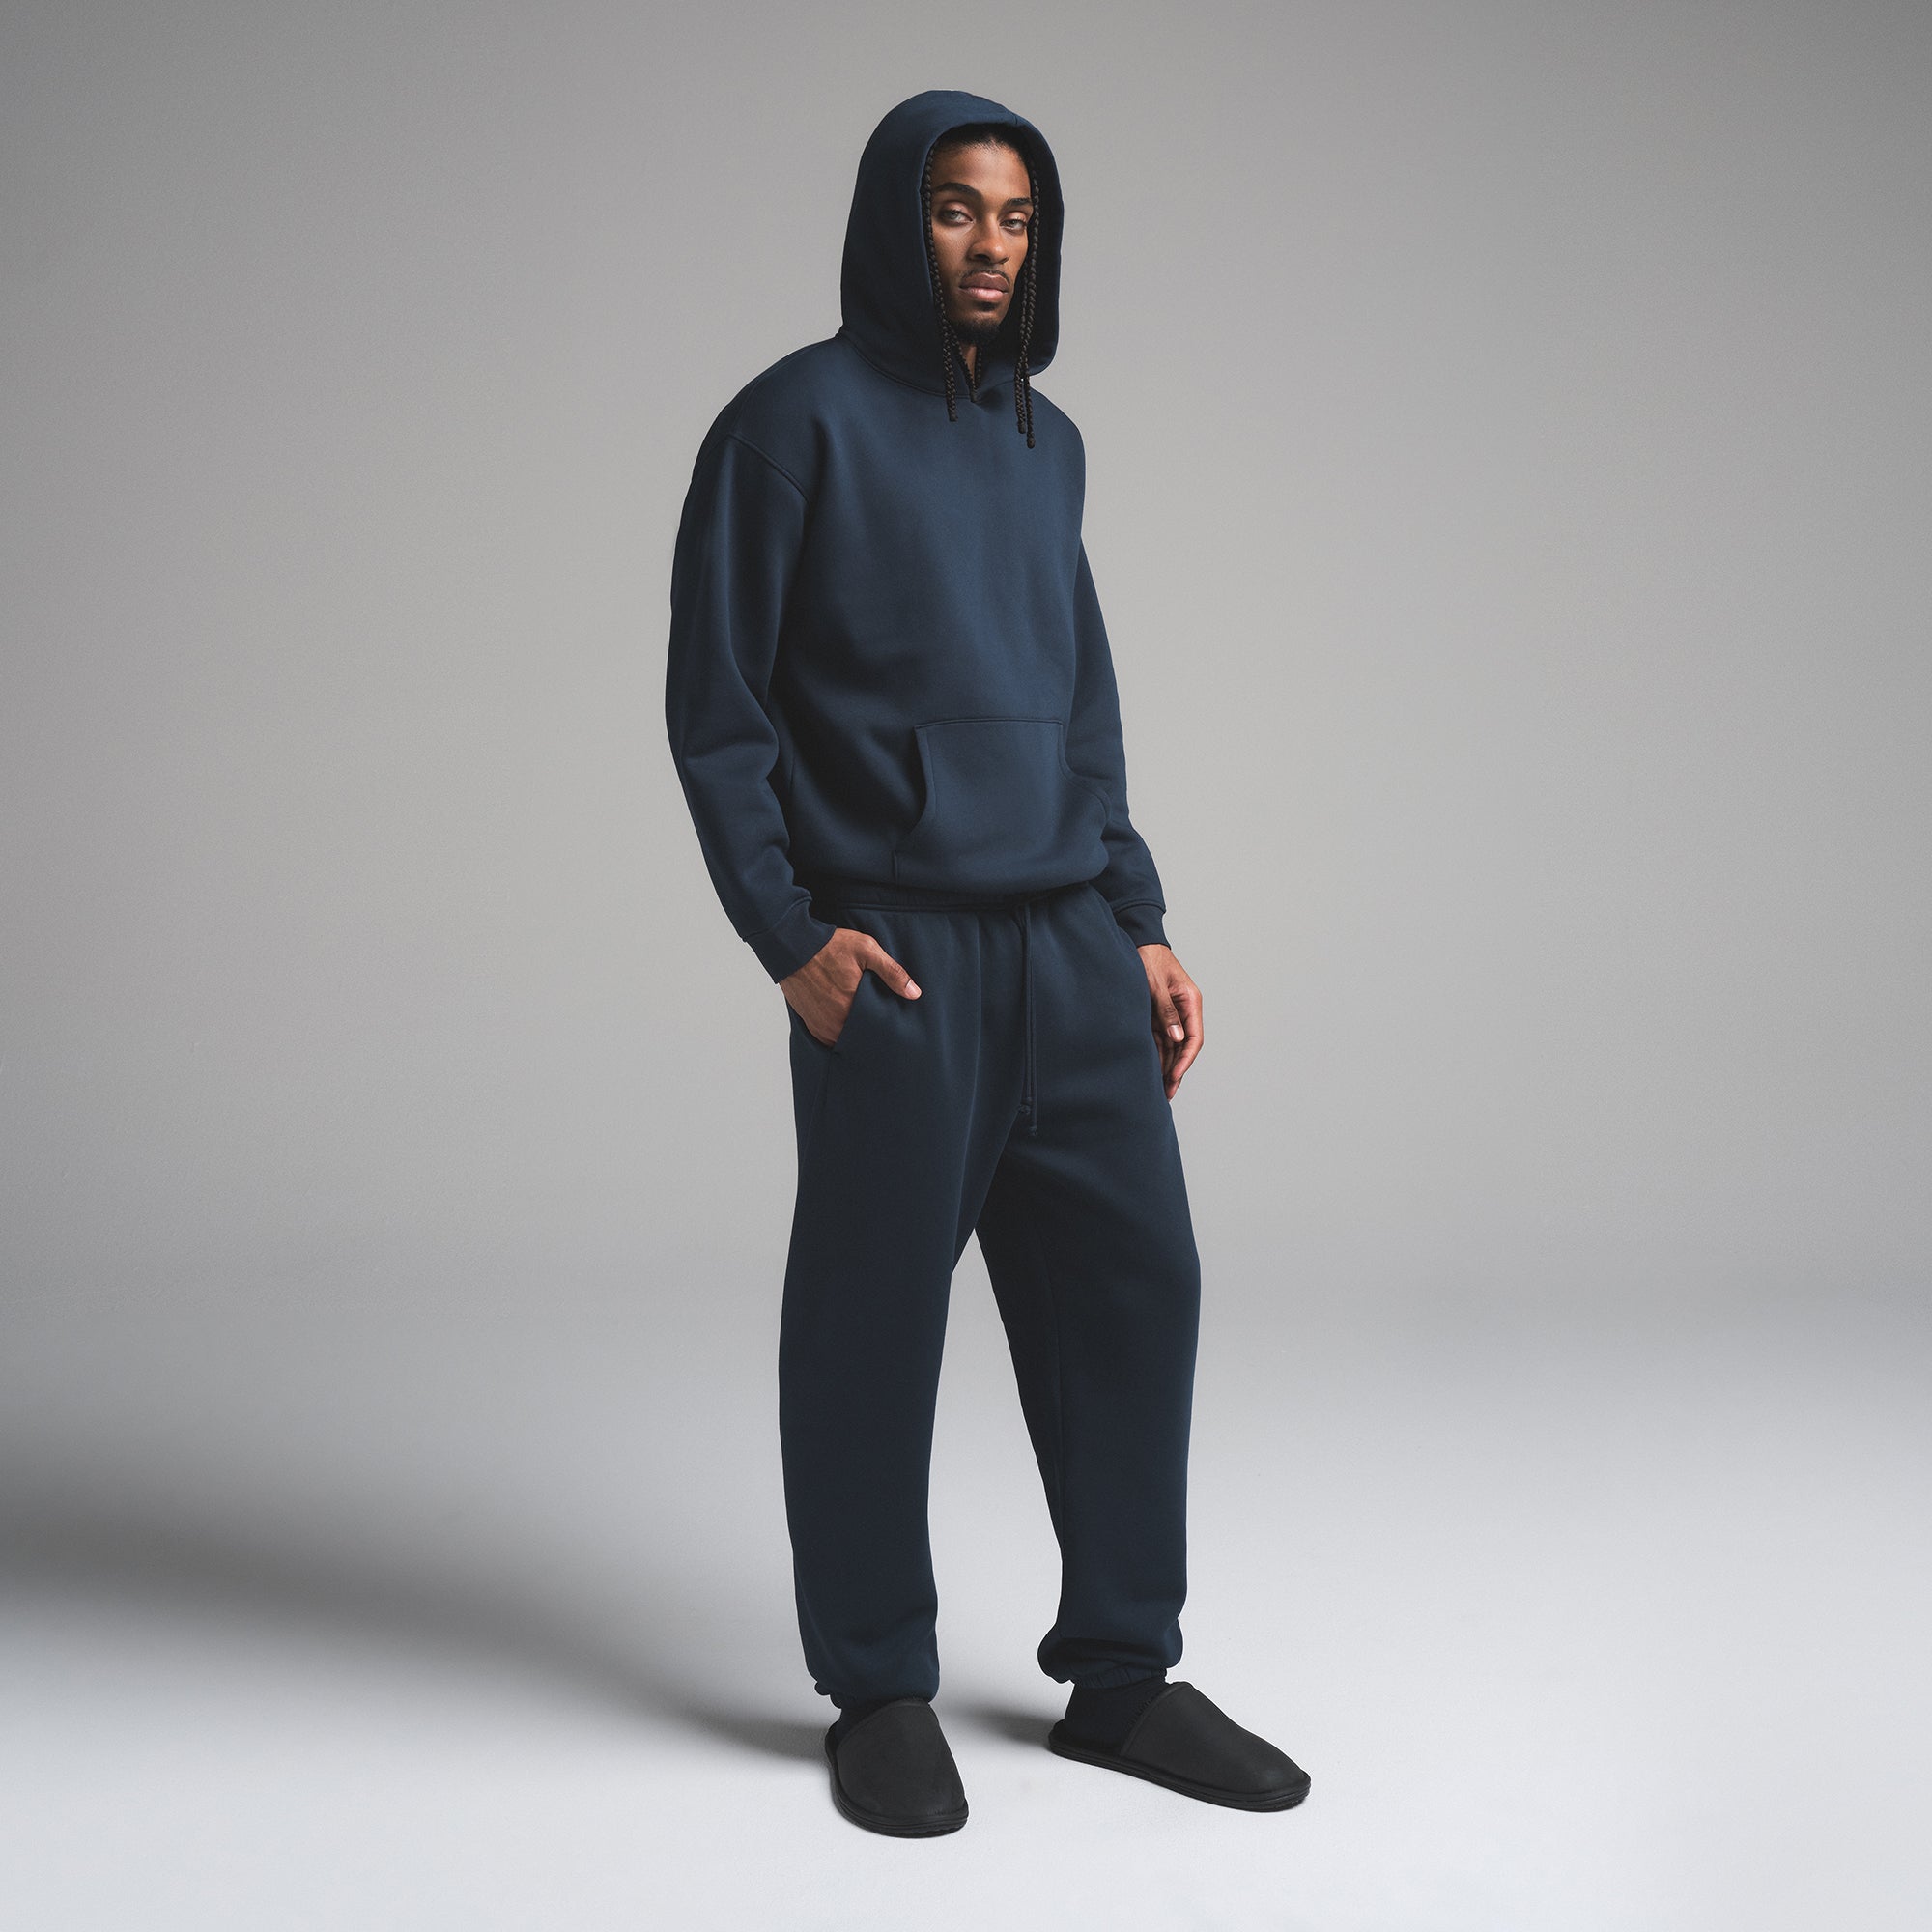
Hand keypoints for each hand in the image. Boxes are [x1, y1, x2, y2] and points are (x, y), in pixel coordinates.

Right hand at [783, 927, 920, 1046]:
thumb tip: (915, 994)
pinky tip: (845, 1021)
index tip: (893, 1023)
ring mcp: (822, 1025)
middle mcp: (836, 1021)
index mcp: (854, 1006)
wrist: (793, 946)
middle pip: (861, 1037)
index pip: (878, 1029)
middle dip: (871, 1032)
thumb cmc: (830, 946)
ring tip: (862, 1021)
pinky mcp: (811, 1024)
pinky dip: (838, 1033)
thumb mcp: (866, 950)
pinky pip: (829, 1039)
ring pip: (845, 1040)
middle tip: (879, 1022)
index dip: (886, 1026)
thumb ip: (892, 972)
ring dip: (854, 1033)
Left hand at [1135, 943, 1201, 1097]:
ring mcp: (1170, 1015)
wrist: (1137, 942)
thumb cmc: (1148, 959)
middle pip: (1183, 1048)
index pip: (1194, 1038)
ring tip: (1158, 1090)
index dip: (1185, 1060)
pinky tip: (1151, 1072)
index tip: (1174, 1076)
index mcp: (1191, 1002)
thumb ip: (1166, 1011)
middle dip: (1176, 1071)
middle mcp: (1183, 1011)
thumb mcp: (1156, 985)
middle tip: (1167, 1094)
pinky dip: (1156, 1056)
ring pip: (1171, 1047)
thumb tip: (1177, 1039)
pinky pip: (1159, 1040)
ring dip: (1166, 1067)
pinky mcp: (1157, 1015)